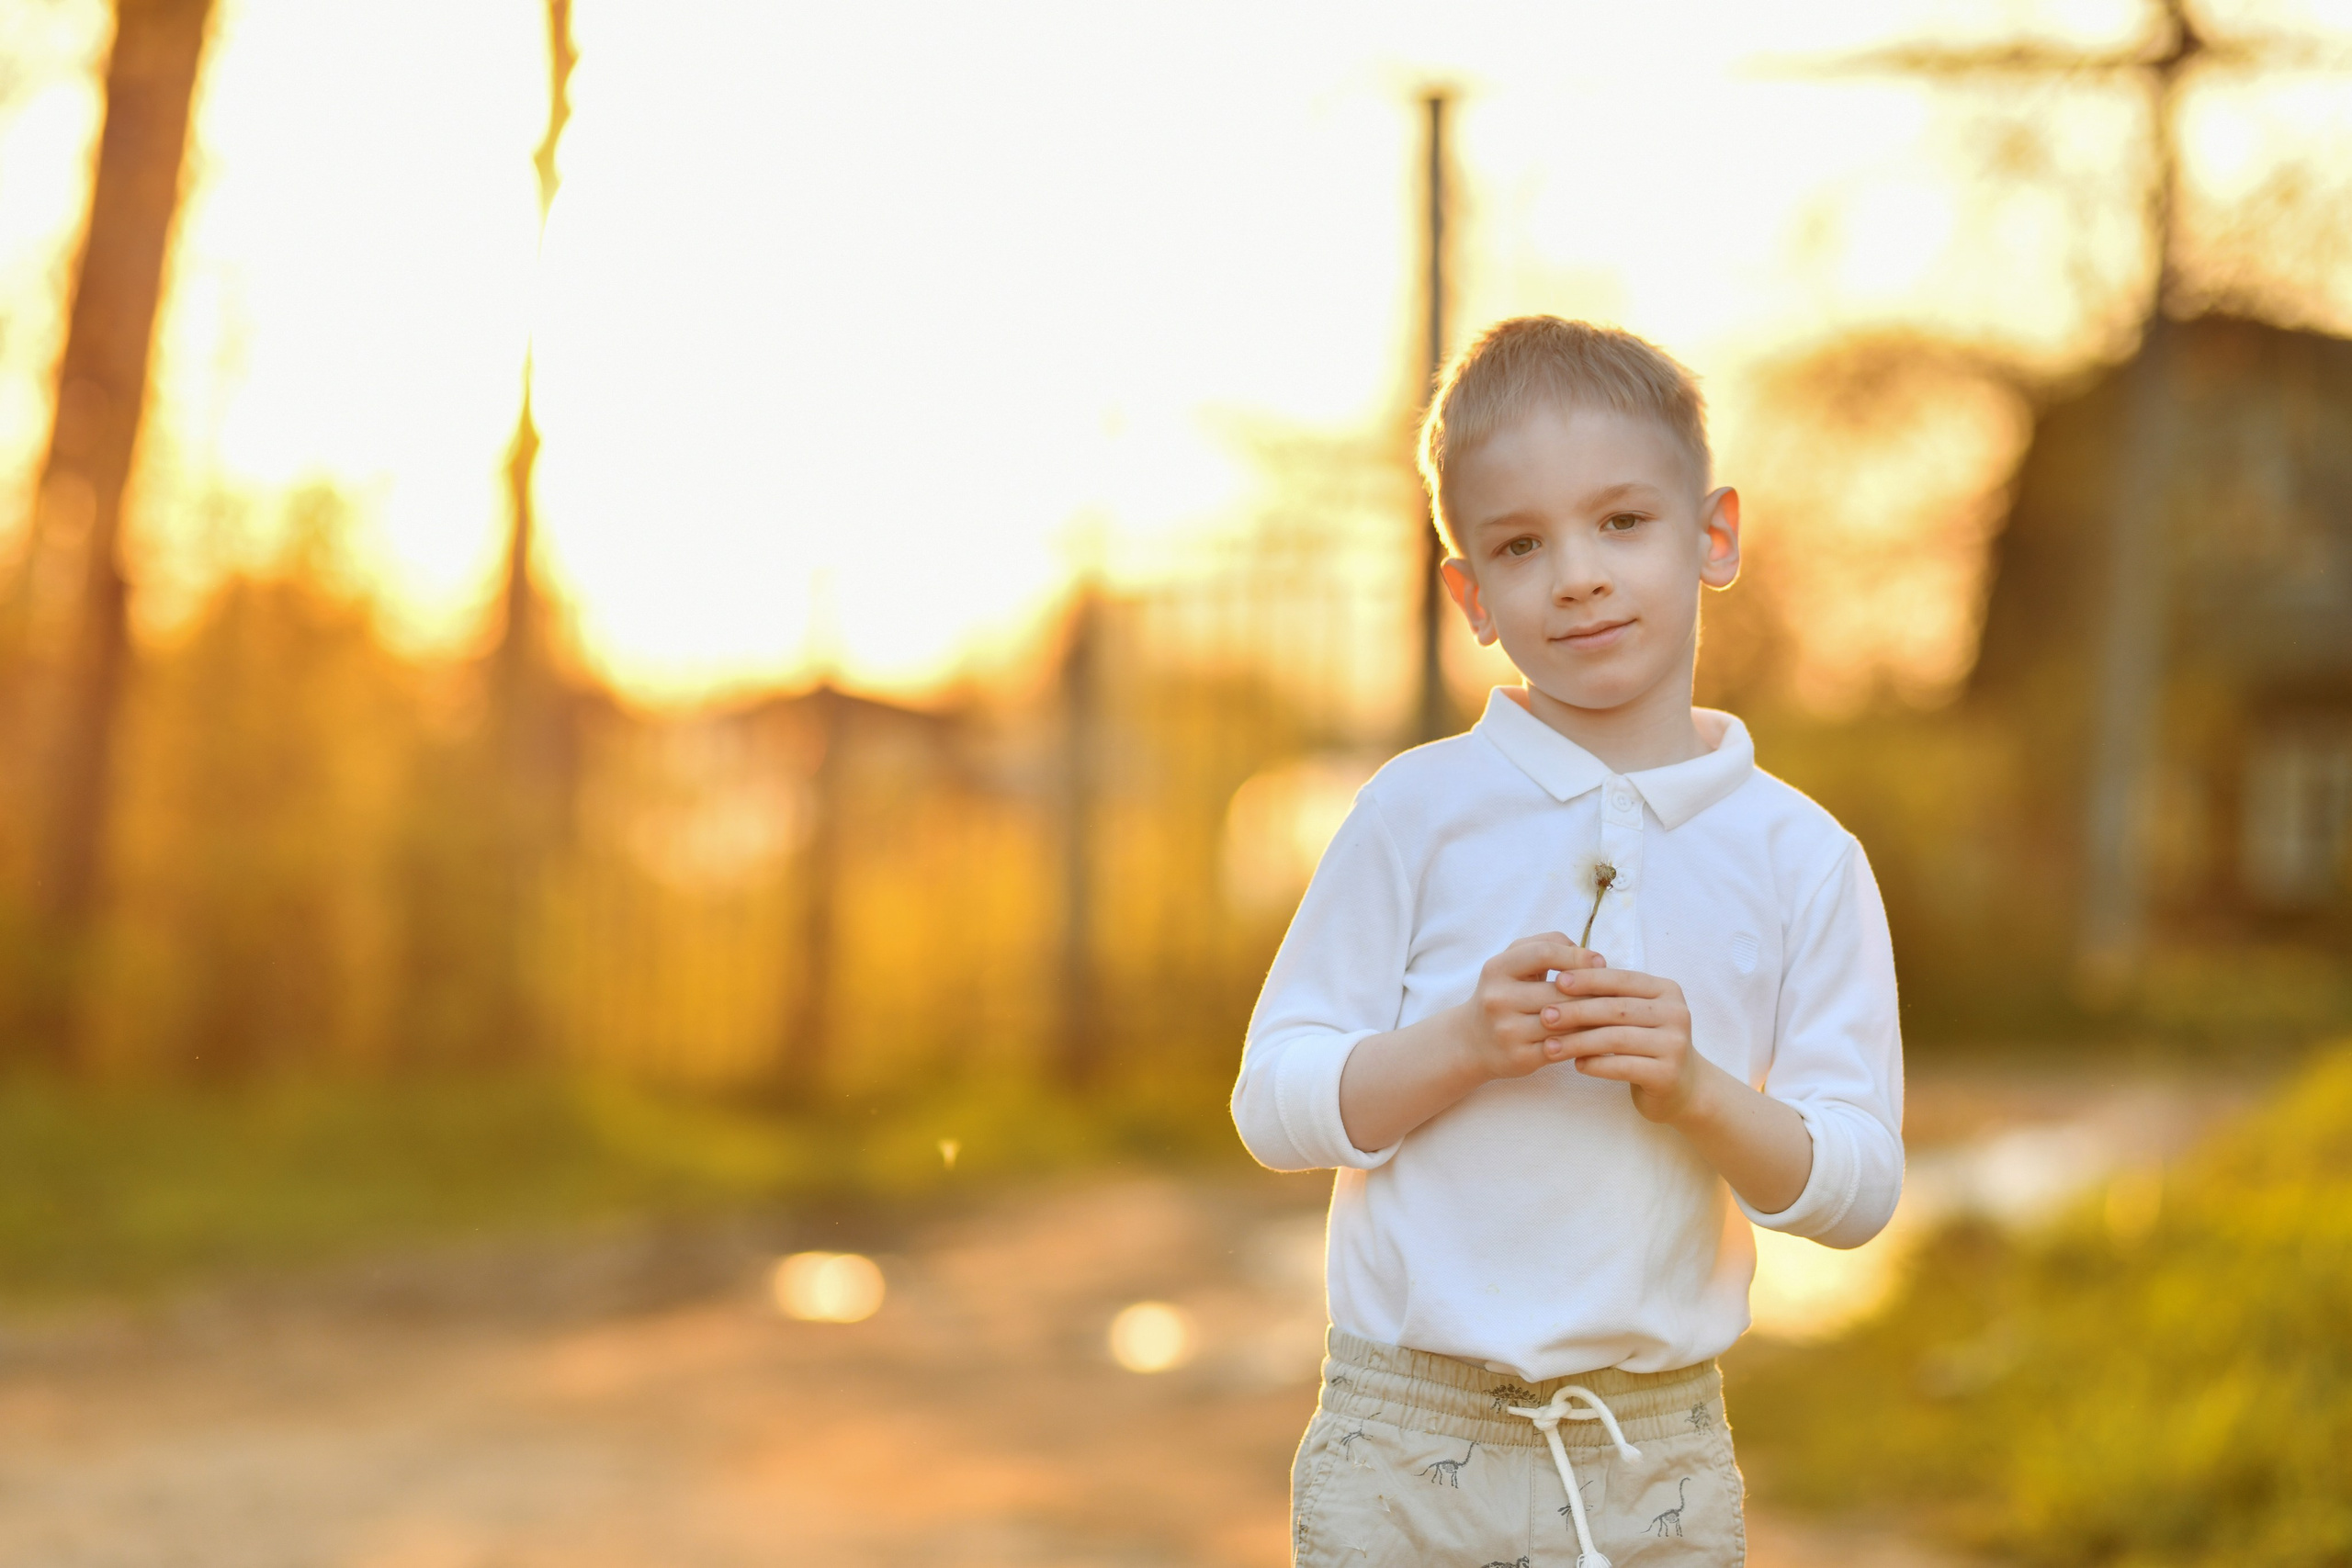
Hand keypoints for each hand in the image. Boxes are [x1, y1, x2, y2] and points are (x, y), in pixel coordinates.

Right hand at [1455, 933, 1606, 1081]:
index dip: (1577, 956)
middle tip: (1616, 991)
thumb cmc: (1504, 993)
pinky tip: (1597, 1036)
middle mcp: (1498, 999)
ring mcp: (1507, 1030)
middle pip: (1560, 991)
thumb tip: (1590, 956)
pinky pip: (1563, 1047)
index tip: (1601, 963)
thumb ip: (1549, 945)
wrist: (1472, 1041)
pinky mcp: (1519, 1058)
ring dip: (1593, 1017)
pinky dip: (1584, 1041)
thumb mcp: (1514, 962)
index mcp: (1497, 969)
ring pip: (1566, 1021)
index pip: (1543, 953)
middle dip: (1593, 990)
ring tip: (1611, 1012)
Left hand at [1539, 965, 1706, 1122]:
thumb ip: (1609, 999)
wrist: (1684, 1088)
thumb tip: (1559, 982)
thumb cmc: (1647, 1045)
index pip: (1622, 979)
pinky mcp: (1667, 1074)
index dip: (1588, 979)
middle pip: (1616, 1009)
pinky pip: (1622, 1066)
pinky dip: (1596, 1065)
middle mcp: (1676, 1014)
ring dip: (1578, 1042)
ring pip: (1616, 1038)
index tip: (1557, 981)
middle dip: (1577, 1011)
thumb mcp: (1635, 1015)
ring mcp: (1674, 1045)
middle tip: (1545, 1015)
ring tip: (1550, 1046)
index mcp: (1666, 991)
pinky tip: (1577, 1065)